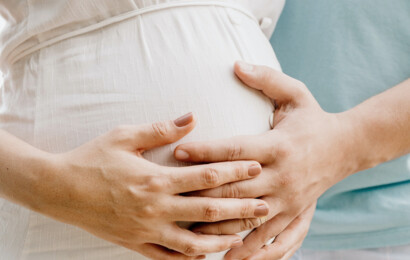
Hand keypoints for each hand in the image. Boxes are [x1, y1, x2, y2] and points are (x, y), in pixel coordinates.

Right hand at [31, 113, 269, 258]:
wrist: (58, 189)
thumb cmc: (92, 158)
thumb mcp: (124, 135)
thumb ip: (161, 129)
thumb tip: (192, 117)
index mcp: (155, 179)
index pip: (206, 177)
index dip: (235, 171)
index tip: (256, 166)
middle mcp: (155, 208)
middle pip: (208, 211)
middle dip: (240, 209)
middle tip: (266, 206)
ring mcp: (146, 230)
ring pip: (193, 242)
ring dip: (221, 240)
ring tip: (244, 236)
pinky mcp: (135, 244)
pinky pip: (168, 258)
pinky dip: (190, 258)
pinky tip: (206, 255)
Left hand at [174, 62, 355, 258]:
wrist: (345, 148)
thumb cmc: (313, 120)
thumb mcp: (295, 94)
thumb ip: (266, 79)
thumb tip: (235, 65)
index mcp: (278, 146)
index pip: (235, 150)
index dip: (206, 150)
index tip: (178, 151)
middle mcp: (282, 176)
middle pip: (235, 187)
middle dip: (202, 191)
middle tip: (171, 194)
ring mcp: (287, 200)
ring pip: (247, 218)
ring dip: (218, 226)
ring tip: (189, 232)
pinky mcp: (293, 215)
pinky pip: (270, 239)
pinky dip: (250, 250)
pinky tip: (228, 258)